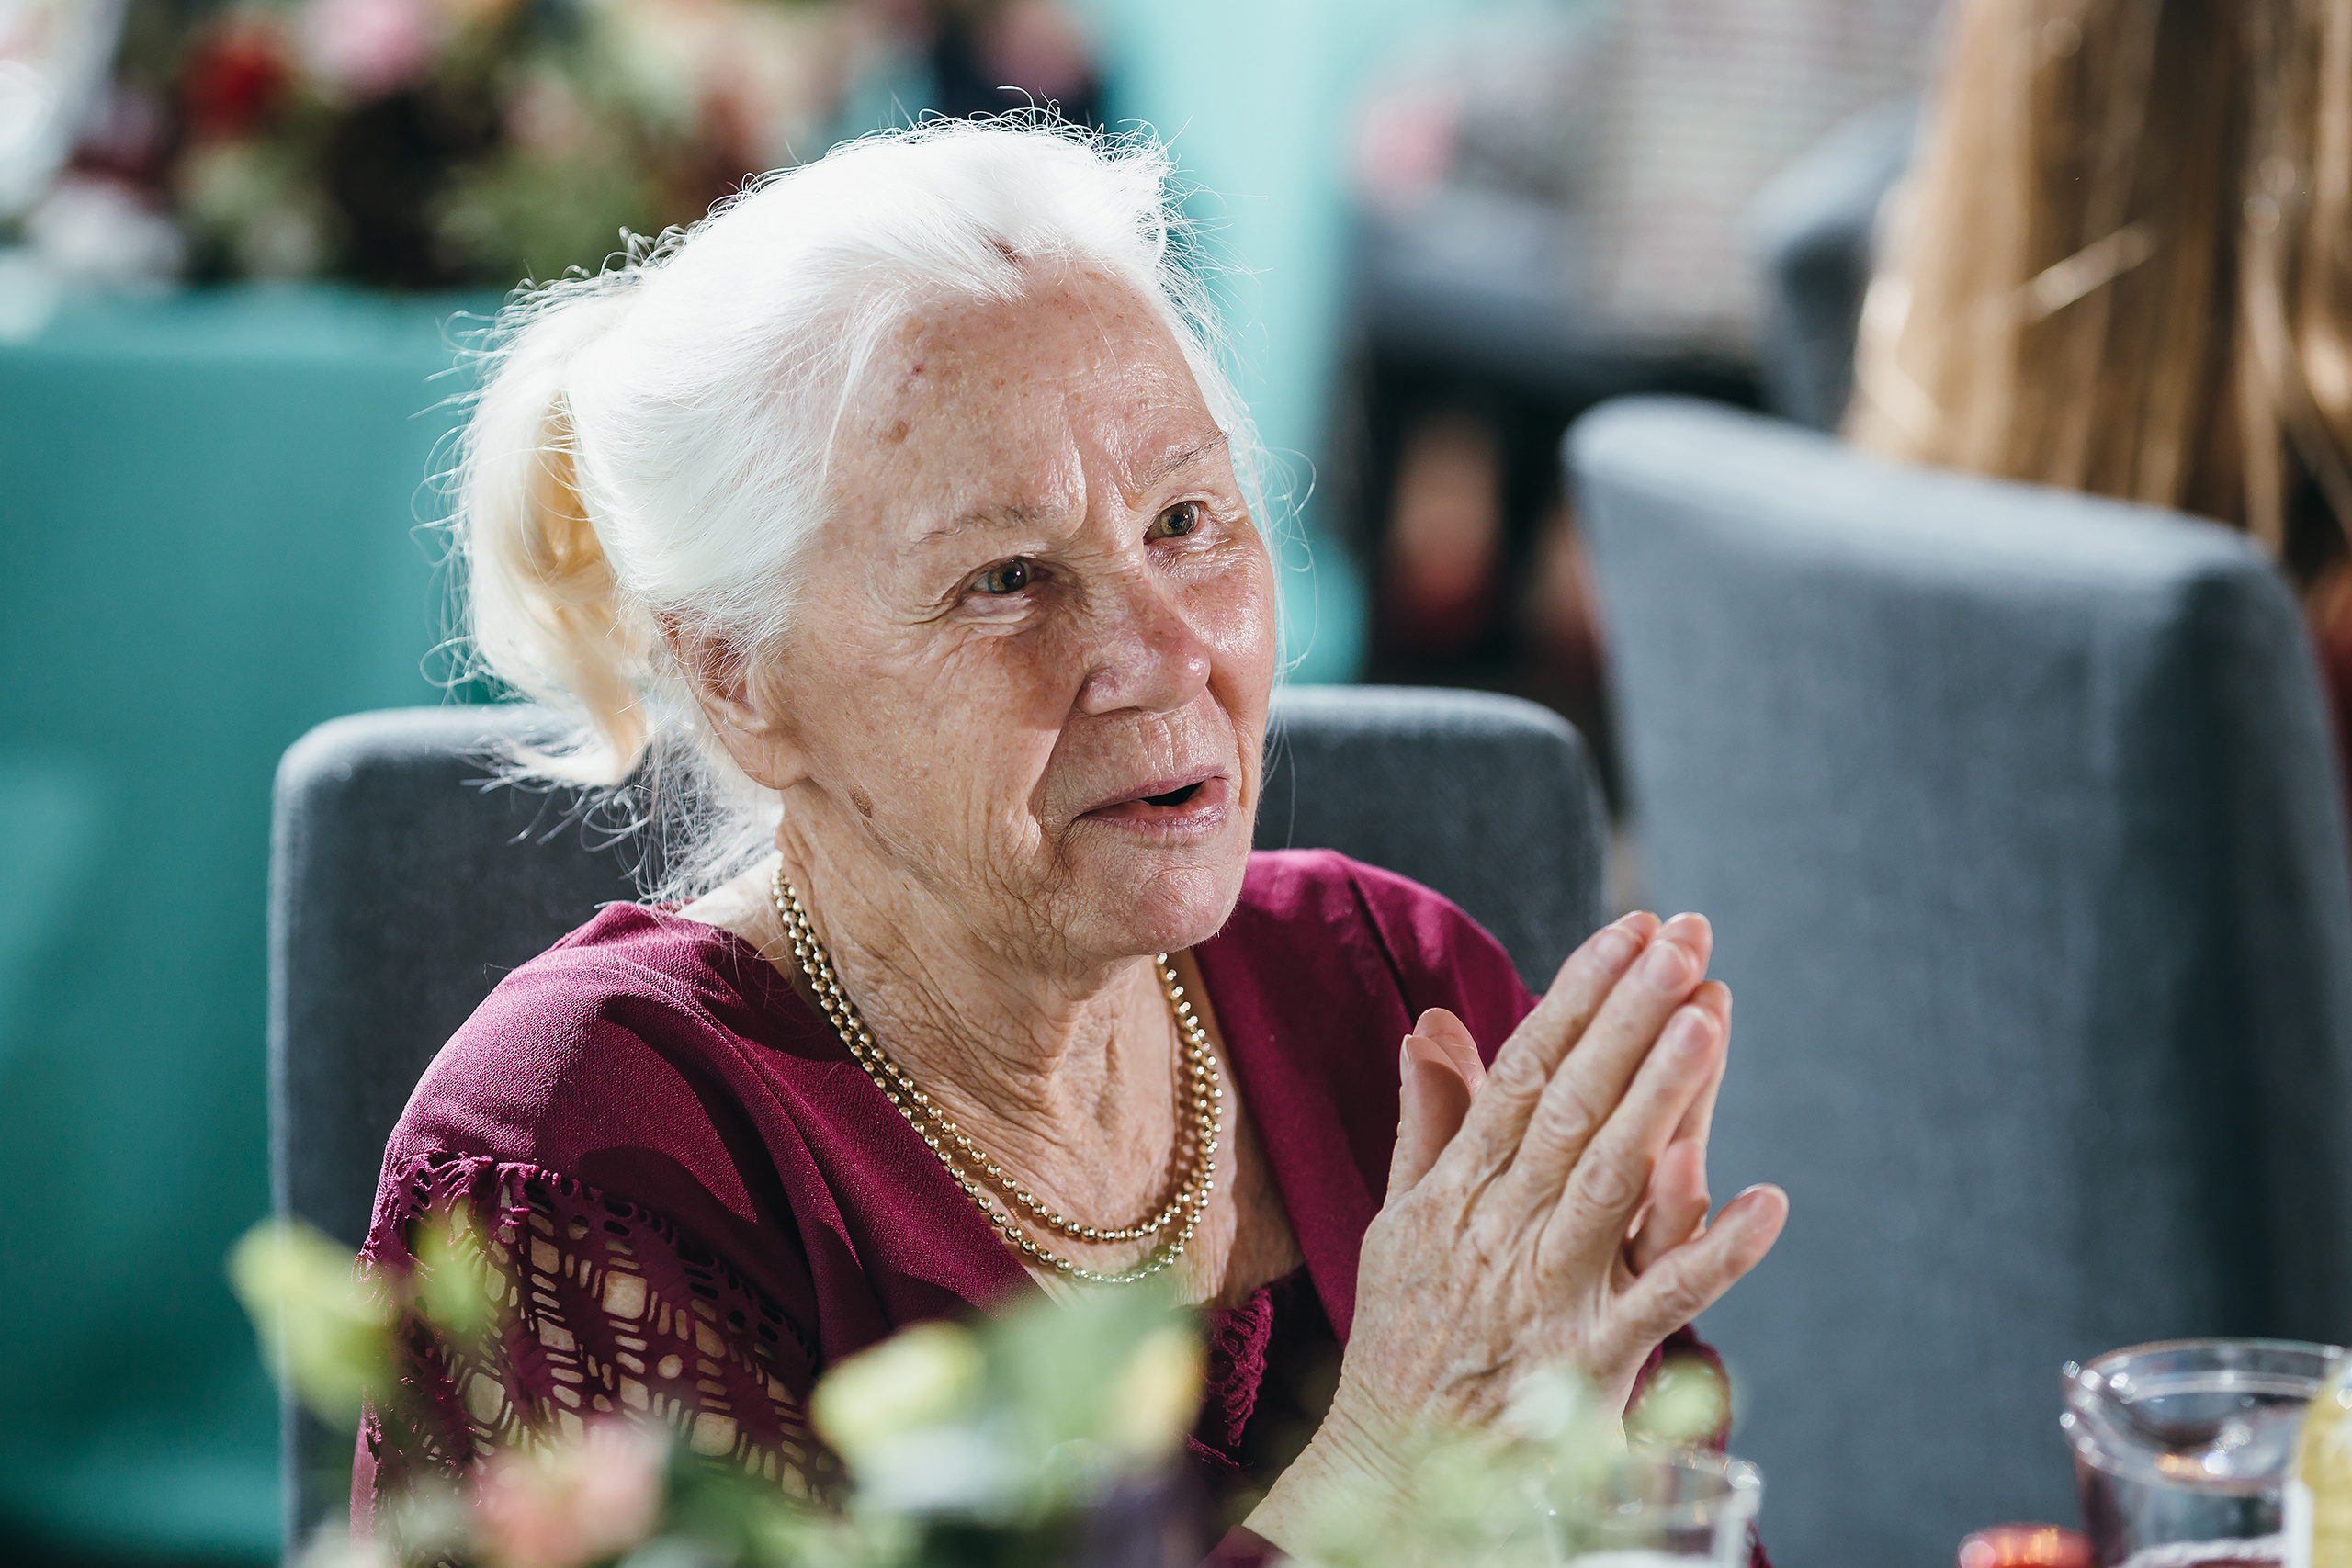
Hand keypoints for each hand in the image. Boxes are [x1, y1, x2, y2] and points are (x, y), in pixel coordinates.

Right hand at [1249, 913, 1786, 1544]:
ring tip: (1705, 1016)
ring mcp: (1546, 1292)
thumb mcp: (1400, 1217)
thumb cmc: (1405, 1335)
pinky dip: (1715, 1254)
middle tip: (1682, 939)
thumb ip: (1429, 1120)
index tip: (1627, 929)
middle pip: (1570, 1105)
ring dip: (1659, 1097)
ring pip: (1606, 1178)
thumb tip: (1435, 1024)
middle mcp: (1500, 1228)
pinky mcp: (1587, 1361)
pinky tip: (1771, 1203)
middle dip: (1626, 1017)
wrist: (1391, 1465)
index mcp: (1458, 1189)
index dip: (1575, 996)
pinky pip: (1659, 1302)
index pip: (1522, 1071)